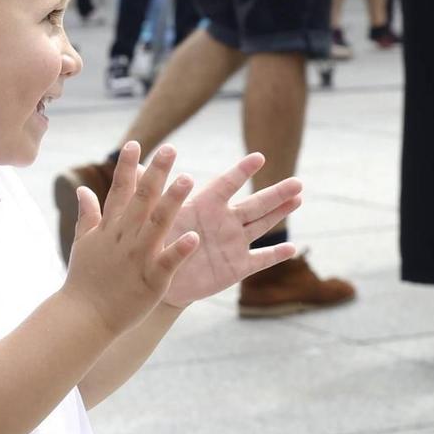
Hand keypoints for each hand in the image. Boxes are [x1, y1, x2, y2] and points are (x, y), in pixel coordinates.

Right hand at [63, 142, 200, 337]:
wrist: (84, 317)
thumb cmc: (84, 280)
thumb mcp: (84, 243)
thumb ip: (88, 215)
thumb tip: (81, 189)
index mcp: (110, 228)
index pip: (119, 190)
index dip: (128, 166)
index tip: (136, 143)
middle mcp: (124, 237)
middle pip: (142, 199)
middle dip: (156, 173)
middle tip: (170, 149)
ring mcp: (138, 258)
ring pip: (158, 224)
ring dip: (172, 201)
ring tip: (188, 179)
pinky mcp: (151, 280)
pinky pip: (168, 262)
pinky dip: (180, 250)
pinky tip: (194, 237)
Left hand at [161, 153, 300, 307]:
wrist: (159, 276)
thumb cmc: (155, 239)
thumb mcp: (151, 215)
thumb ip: (148, 191)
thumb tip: (134, 163)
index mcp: (205, 205)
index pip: (227, 184)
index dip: (241, 172)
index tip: (259, 157)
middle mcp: (224, 220)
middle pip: (255, 204)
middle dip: (276, 194)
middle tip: (298, 182)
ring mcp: (233, 243)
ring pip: (262, 225)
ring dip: (280, 213)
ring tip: (299, 198)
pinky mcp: (236, 266)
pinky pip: (259, 260)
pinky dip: (275, 255)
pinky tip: (292, 248)